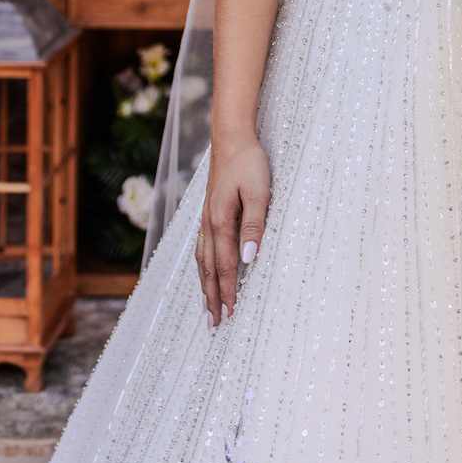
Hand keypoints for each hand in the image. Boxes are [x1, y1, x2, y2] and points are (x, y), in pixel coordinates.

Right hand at [196, 138, 270, 325]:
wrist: (232, 138)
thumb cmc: (249, 163)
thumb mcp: (259, 192)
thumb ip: (254, 226)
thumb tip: (248, 260)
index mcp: (222, 221)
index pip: (224, 266)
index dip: (228, 291)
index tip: (231, 314)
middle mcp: (209, 224)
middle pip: (209, 269)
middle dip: (212, 297)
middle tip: (215, 324)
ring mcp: (206, 218)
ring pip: (202, 260)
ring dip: (205, 285)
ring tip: (207, 307)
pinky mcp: (209, 211)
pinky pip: (202, 247)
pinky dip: (202, 266)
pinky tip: (204, 270)